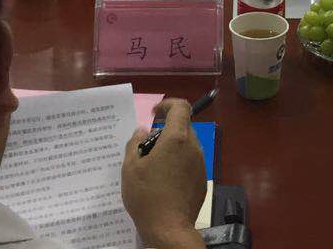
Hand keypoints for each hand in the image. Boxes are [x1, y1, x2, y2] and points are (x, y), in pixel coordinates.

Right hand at [121, 98, 206, 248]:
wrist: (169, 229)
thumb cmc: (147, 195)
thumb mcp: (130, 168)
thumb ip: (135, 144)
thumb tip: (141, 131)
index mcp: (177, 139)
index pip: (180, 107)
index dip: (167, 105)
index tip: (154, 114)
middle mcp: (193, 147)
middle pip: (183, 127)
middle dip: (165, 131)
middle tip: (147, 147)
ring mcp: (200, 164)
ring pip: (187, 145)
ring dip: (172, 148)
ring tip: (153, 166)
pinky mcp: (202, 180)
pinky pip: (190, 162)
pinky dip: (178, 163)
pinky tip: (164, 181)